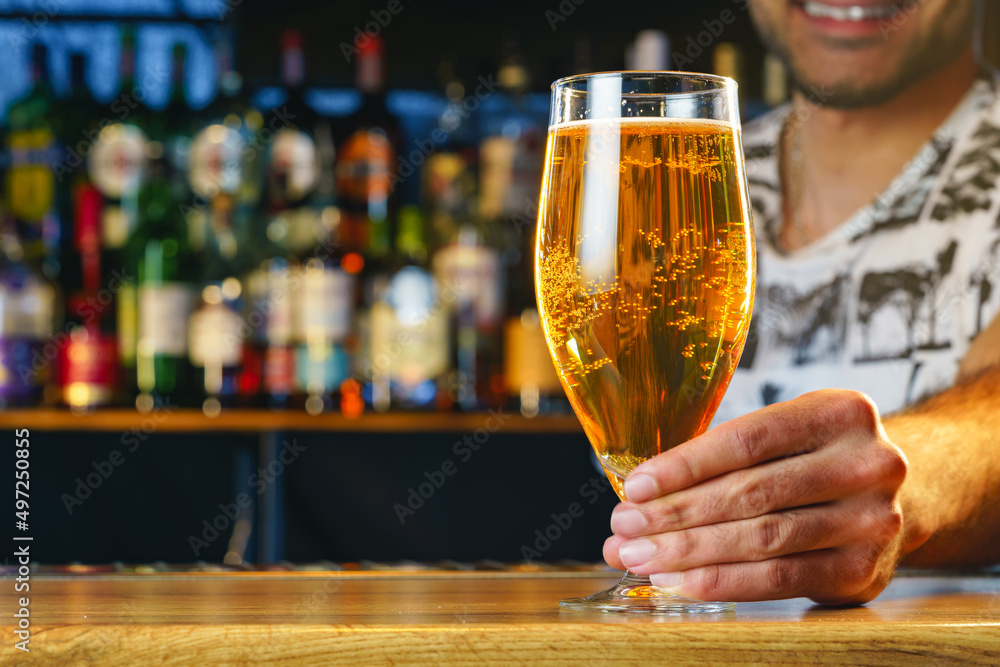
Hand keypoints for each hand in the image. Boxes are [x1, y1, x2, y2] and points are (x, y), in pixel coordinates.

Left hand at [603, 390, 908, 604]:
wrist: (907, 496)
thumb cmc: (818, 460)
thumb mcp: (788, 436)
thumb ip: (722, 459)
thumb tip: (636, 499)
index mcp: (838, 413)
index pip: (746, 440)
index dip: (684, 466)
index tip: (636, 487)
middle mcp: (865, 463)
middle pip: (750, 493)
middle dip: (676, 514)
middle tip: (625, 529)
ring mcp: (871, 520)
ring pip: (762, 540)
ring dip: (690, 552)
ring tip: (640, 558)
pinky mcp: (863, 570)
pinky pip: (780, 580)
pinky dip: (722, 582)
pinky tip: (680, 582)